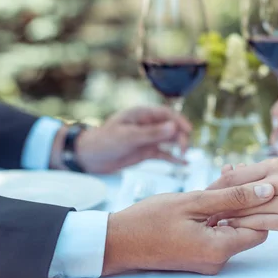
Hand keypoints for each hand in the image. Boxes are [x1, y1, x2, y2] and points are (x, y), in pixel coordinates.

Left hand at [52, 106, 191, 173]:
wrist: (89, 157)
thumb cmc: (104, 141)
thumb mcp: (128, 137)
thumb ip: (151, 133)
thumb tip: (173, 127)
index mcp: (142, 114)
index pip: (167, 114)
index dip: (180, 121)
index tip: (188, 131)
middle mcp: (147, 125)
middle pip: (171, 127)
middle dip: (180, 136)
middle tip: (183, 149)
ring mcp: (148, 139)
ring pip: (169, 140)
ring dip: (179, 146)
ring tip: (184, 155)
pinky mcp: (146, 152)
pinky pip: (163, 154)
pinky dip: (173, 158)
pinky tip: (183, 163)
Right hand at [101, 183, 274, 275]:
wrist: (117, 242)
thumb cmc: (150, 220)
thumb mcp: (194, 201)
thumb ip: (233, 196)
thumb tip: (268, 191)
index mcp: (219, 249)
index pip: (261, 228)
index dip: (259, 204)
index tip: (249, 182)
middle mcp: (217, 261)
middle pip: (246, 227)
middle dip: (241, 199)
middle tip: (231, 172)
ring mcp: (207, 260)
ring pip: (230, 227)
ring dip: (227, 203)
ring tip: (220, 177)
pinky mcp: (198, 255)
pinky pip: (216, 232)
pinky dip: (215, 213)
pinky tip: (208, 193)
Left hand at [206, 159, 277, 235]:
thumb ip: (264, 172)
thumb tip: (233, 171)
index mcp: (277, 164)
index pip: (234, 176)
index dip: (214, 187)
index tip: (200, 197)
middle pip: (234, 192)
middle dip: (213, 203)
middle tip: (196, 213)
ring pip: (245, 209)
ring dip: (223, 217)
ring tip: (206, 224)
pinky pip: (261, 224)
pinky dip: (242, 227)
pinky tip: (230, 230)